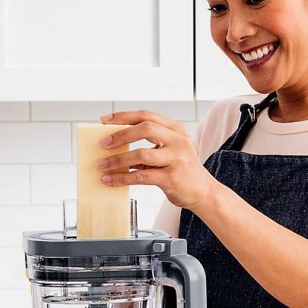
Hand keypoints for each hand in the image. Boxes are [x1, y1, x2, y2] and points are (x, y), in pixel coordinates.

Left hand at [98, 110, 216, 210]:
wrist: (204, 192)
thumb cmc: (183, 170)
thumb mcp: (171, 150)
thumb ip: (150, 144)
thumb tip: (117, 144)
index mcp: (176, 130)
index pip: (147, 116)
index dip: (123, 116)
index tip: (104, 121)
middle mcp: (178, 141)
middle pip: (145, 128)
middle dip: (120, 135)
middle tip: (103, 144)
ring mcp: (176, 159)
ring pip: (141, 154)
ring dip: (118, 160)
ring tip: (103, 165)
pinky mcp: (171, 178)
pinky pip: (141, 176)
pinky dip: (122, 177)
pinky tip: (111, 179)